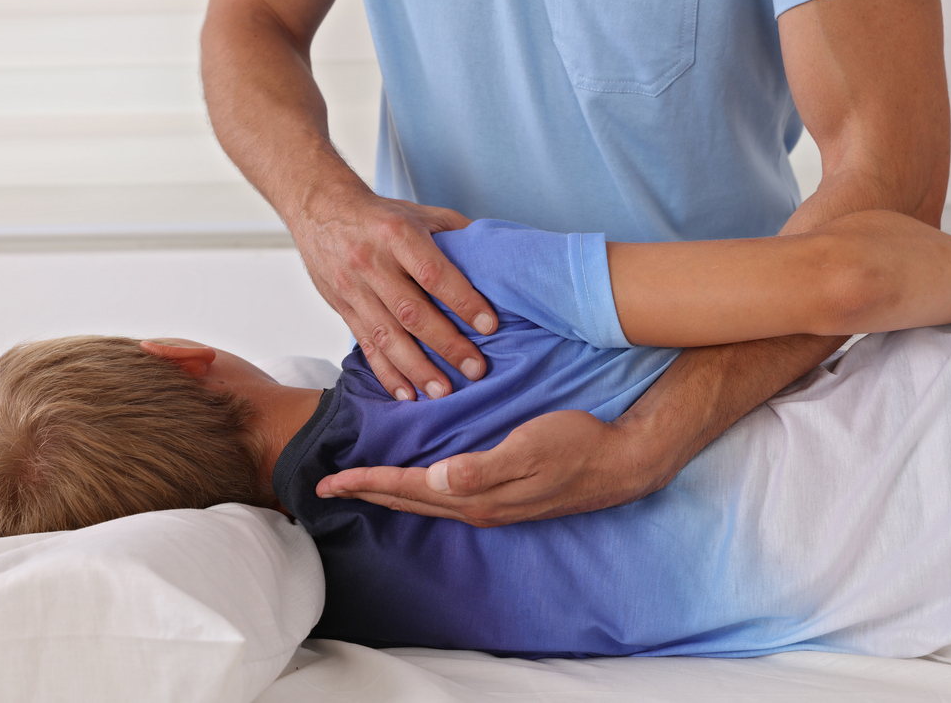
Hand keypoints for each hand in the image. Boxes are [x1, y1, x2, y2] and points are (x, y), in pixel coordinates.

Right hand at [288, 182, 498, 400]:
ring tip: (444, 391)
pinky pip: (365, 346)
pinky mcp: (343, 309)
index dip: (461, 300)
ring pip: (386, 336)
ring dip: (417, 368)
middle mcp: (372, 263)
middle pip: (411, 311)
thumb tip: (500, 258)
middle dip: (445, 345)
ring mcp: (354, 289)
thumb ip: (458, 234)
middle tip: (475, 368)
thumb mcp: (421, 213)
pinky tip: (407, 394)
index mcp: (397, 234)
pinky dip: (387, 373)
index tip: (488, 325)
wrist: (320, 209)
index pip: (432, 273)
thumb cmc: (382, 215)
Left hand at [315, 410, 669, 526]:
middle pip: (409, 500)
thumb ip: (483, 468)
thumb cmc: (576, 444)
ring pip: (427, 502)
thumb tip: (438, 479)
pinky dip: (421, 490)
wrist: (622, 461)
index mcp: (476, 495)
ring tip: (364, 484)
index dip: (367, 482)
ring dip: (391, 493)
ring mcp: (493, 505)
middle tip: (328, 486)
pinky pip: (447, 497)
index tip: (329, 480)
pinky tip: (420, 483)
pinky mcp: (505, 497)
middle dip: (367, 491)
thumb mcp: (529, 448)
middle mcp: (478, 506)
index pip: (408, 489)